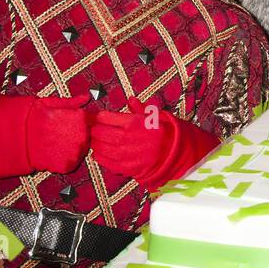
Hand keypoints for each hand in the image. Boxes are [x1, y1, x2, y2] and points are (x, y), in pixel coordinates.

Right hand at [25, 92, 91, 173]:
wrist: (17, 139)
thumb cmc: (33, 118)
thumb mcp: (51, 103)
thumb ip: (72, 102)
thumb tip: (87, 97)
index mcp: (79, 118)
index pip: (87, 121)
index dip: (76, 122)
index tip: (64, 123)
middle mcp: (81, 135)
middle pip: (86, 136)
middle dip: (76, 135)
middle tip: (59, 134)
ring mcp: (75, 152)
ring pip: (81, 150)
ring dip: (72, 148)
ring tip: (56, 143)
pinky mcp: (67, 166)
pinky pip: (72, 163)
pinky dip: (65, 160)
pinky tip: (54, 153)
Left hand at [89, 98, 219, 190]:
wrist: (174, 155)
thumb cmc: (164, 133)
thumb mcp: (154, 116)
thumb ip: (140, 108)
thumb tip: (130, 100)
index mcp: (132, 122)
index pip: (104, 117)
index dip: (99, 117)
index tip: (99, 117)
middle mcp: (125, 138)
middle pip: (98, 132)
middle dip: (94, 129)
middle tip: (95, 128)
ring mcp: (123, 154)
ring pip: (98, 147)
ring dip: (95, 143)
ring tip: (98, 140)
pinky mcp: (123, 167)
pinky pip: (104, 161)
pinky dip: (99, 156)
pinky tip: (101, 153)